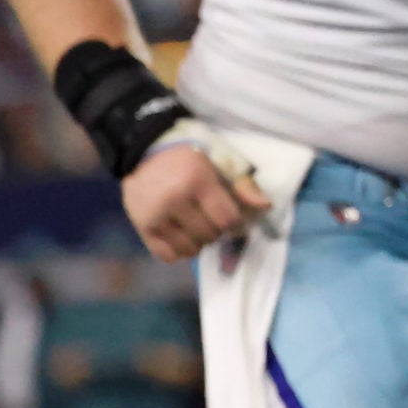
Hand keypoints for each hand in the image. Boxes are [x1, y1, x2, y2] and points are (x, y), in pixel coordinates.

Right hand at [121, 140, 269, 263]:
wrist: (146, 152)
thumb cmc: (189, 156)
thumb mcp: (220, 160)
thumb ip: (242, 184)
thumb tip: (266, 206)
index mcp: (197, 181)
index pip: (226, 219)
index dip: (234, 220)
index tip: (230, 213)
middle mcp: (174, 201)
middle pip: (209, 235)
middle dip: (217, 230)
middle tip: (213, 218)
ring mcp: (155, 217)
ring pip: (188, 249)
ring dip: (199, 242)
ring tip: (198, 227)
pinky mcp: (142, 228)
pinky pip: (166, 255)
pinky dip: (179, 252)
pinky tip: (183, 237)